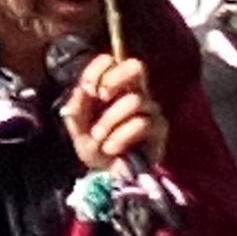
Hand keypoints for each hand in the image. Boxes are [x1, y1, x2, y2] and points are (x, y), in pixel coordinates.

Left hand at [62, 52, 156, 172]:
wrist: (108, 174)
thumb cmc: (95, 144)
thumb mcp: (78, 125)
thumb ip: (77, 104)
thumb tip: (85, 88)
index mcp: (113, 87)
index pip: (112, 61)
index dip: (99, 69)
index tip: (87, 89)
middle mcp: (135, 92)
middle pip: (136, 66)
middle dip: (115, 79)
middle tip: (100, 96)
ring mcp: (150, 108)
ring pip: (133, 100)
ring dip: (109, 121)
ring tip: (98, 139)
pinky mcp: (159, 128)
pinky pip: (142, 123)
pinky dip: (121, 137)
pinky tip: (111, 149)